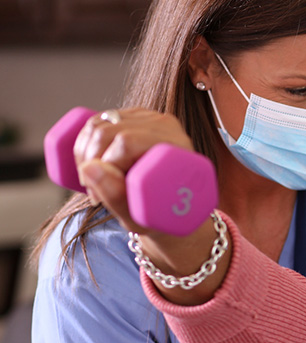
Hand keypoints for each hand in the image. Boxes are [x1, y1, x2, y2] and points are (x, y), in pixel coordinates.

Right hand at [73, 108, 195, 234]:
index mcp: (176, 145)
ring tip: (92, 182)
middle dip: (89, 161)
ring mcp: (149, 118)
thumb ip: (115, 195)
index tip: (98, 194)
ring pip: (97, 124)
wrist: (168, 209)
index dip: (103, 164)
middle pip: (108, 130)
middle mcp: (166, 125)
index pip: (127, 141)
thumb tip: (88, 168)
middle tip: (93, 191)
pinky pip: (96, 120)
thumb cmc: (159, 216)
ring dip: (83, 154)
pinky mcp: (133, 117)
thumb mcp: (138, 215)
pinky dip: (83, 143)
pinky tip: (88, 164)